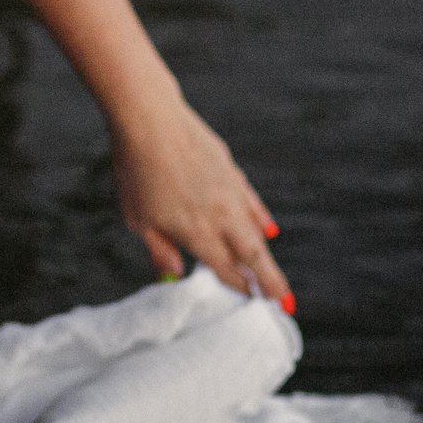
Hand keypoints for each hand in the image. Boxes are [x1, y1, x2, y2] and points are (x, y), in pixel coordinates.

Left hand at [109, 99, 292, 308]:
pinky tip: (266, 227)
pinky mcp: (229, 169)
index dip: (240, 288)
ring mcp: (229, 191)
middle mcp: (221, 215)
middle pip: (251, 255)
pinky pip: (250, 201)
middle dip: (270, 281)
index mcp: (197, 232)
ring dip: (265, 253)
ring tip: (273, 274)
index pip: (225, 269)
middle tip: (286, 302)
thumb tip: (174, 276)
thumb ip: (159, 250)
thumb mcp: (138, 219)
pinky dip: (260, 217)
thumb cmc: (136, 170)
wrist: (150, 120)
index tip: (252, 302)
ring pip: (255, 229)